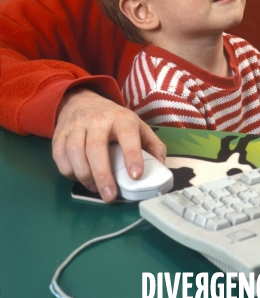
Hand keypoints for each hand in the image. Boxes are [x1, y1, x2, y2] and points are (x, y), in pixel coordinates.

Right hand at [52, 87, 165, 201]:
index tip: (136, 175)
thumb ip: (153, 145)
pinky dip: (69, 171)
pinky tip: (80, 178)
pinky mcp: (59, 134)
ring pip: (75, 152)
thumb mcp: (137, 126)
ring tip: (96, 188)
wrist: (81, 101)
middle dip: (103, 175)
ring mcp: (76, 126)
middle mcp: (97, 120)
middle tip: (110, 196)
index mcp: (121, 118)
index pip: (128, 134)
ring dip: (85, 176)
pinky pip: (60, 156)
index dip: (132, 155)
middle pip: (96, 147)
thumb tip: (161, 167)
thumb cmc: (113, 119)